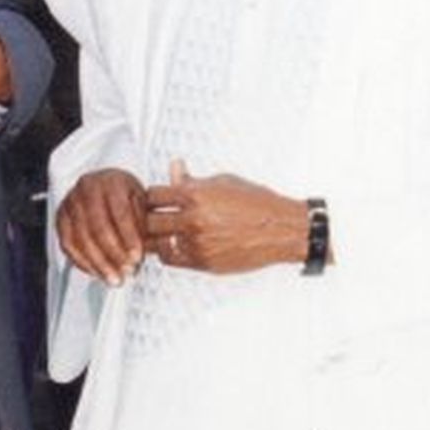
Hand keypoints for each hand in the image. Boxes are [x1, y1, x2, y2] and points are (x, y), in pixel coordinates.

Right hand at [56, 168, 147, 285]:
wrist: (103, 185)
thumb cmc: (124, 194)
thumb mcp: (140, 200)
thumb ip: (141, 222)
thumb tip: (143, 248)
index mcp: (111, 181)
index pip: (120, 212)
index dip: (129, 238)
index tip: (137, 258)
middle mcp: (87, 188)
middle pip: (98, 227)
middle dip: (114, 254)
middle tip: (126, 272)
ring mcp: (70, 203)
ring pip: (81, 239)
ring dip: (99, 264)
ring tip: (114, 278)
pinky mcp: (60, 218)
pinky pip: (68, 245)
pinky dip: (83, 263)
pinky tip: (97, 272)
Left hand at [144, 159, 307, 274]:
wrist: (280, 229)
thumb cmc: (255, 203)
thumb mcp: (222, 182)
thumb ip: (193, 179)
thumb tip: (175, 167)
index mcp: (196, 195)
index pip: (153, 195)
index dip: (151, 196)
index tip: (155, 198)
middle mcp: (193, 220)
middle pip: (149, 220)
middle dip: (150, 217)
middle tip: (154, 216)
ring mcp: (197, 243)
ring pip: (156, 243)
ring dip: (156, 237)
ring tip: (161, 232)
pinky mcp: (203, 262)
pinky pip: (171, 259)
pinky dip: (168, 251)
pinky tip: (175, 244)